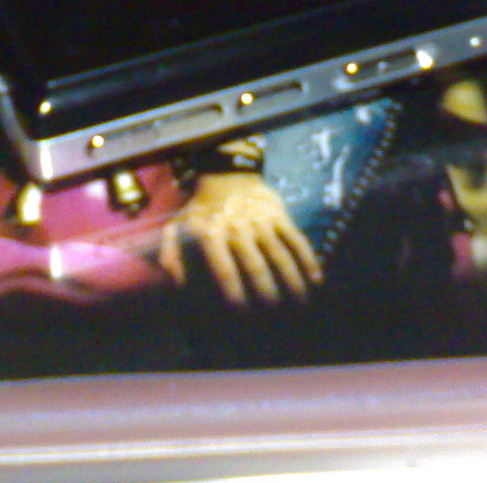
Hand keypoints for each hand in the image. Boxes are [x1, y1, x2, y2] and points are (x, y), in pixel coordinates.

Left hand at [158, 172, 322, 305]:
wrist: (226, 172)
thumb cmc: (201, 208)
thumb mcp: (177, 225)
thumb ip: (170, 255)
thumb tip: (175, 285)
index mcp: (211, 233)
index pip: (224, 268)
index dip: (233, 291)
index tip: (242, 312)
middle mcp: (237, 227)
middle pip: (255, 265)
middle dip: (266, 291)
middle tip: (275, 315)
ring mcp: (260, 219)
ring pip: (279, 253)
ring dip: (292, 279)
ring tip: (301, 304)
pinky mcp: (278, 213)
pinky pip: (295, 238)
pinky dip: (307, 258)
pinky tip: (316, 279)